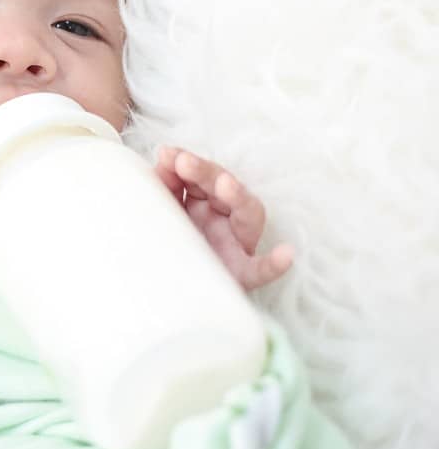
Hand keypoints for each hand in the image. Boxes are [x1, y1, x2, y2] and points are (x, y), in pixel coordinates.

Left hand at [154, 146, 294, 290]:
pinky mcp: (242, 275)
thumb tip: (163, 156)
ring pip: (248, 216)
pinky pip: (262, 269)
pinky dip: (275, 263)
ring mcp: (235, 245)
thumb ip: (164, 185)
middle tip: (185, 162)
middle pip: (224, 189)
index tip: (166, 154)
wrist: (168, 294)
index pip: (202, 176)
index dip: (187, 162)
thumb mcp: (164, 211)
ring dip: (238, 197)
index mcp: (203, 204)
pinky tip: (285, 255)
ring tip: (226, 185)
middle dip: (205, 172)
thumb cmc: (167, 245)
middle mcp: (223, 220)